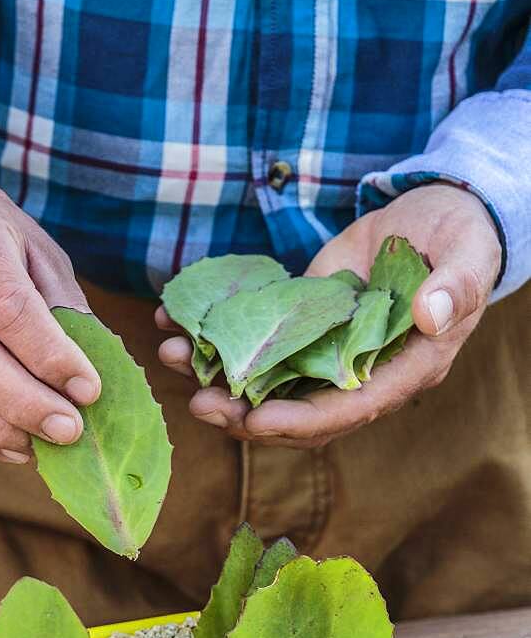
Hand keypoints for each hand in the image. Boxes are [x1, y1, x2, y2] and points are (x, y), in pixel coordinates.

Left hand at [156, 184, 501, 447]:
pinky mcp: (299, 324)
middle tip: (199, 402)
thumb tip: (432, 315)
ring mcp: (322, 351)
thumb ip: (455, 287)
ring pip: (264, 380)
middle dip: (243, 413)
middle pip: (293, 411)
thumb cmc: (459, 237)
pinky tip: (175, 321)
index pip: (346, 412)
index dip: (300, 422)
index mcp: (400, 372)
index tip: (255, 421)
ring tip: (171, 353)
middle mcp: (356, 372)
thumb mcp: (467, 256)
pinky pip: (255, 340)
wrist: (434, 215)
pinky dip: (215, 336)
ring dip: (216, 376)